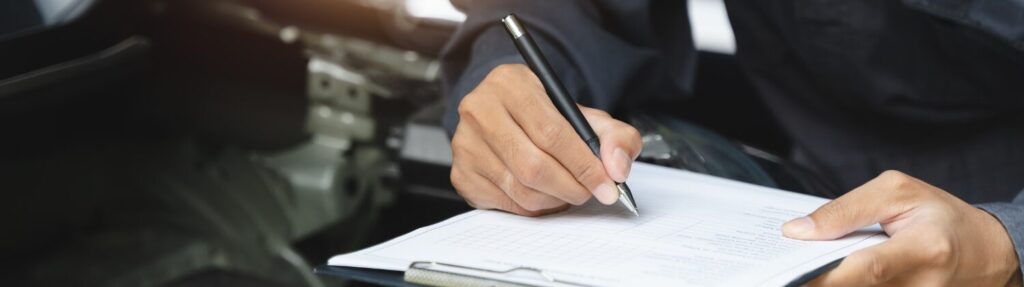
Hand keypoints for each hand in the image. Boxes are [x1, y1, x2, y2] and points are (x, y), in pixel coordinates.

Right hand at [450, 64, 641, 215]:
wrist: (510, 117)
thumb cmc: (549, 117)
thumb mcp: (587, 115)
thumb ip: (616, 136)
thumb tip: (616, 167)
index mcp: (510, 83)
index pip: (551, 132)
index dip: (584, 164)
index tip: (608, 184)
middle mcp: (479, 109)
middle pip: (533, 166)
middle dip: (571, 187)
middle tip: (591, 193)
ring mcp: (465, 143)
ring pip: (521, 189)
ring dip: (555, 199)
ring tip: (570, 191)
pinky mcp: (461, 173)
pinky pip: (507, 203)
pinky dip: (535, 207)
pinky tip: (546, 194)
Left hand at [782, 170, 1021, 285]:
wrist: (986, 250)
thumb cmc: (940, 216)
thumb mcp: (896, 192)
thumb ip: (846, 210)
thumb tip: (797, 230)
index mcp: (925, 248)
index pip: (866, 268)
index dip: (824, 274)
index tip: (788, 271)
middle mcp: (923, 284)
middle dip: (817, 279)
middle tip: (785, 269)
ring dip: (829, 282)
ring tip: (808, 267)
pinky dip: (845, 284)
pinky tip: (831, 273)